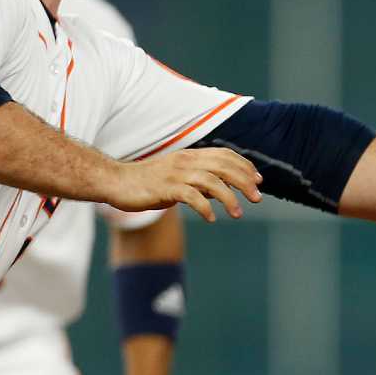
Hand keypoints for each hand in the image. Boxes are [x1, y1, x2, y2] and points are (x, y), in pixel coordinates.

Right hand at [111, 148, 261, 221]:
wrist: (116, 182)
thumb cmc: (148, 182)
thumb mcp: (178, 178)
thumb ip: (199, 181)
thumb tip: (221, 190)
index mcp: (191, 156)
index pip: (224, 155)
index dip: (244, 166)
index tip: (258, 180)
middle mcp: (186, 162)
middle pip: (223, 166)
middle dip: (244, 181)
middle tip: (257, 198)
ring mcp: (176, 174)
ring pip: (211, 181)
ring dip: (229, 198)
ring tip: (238, 214)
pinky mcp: (165, 189)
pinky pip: (191, 196)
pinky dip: (205, 208)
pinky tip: (211, 219)